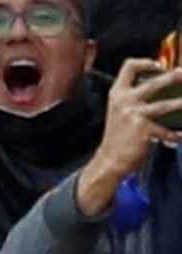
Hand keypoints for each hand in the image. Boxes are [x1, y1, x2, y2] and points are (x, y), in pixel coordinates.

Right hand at [77, 60, 181, 216]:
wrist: (110, 160)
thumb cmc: (118, 136)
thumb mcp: (119, 111)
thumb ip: (134, 97)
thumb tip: (161, 85)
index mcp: (117, 94)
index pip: (129, 67)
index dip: (146, 62)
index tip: (160, 65)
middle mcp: (125, 102)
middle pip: (153, 83)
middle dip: (173, 77)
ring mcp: (134, 115)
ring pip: (165, 105)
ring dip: (180, 103)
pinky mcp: (144, 130)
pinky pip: (166, 130)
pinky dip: (175, 134)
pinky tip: (179, 136)